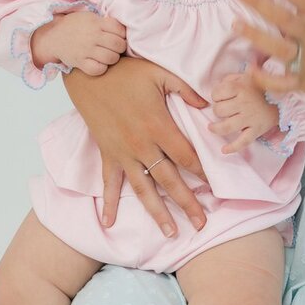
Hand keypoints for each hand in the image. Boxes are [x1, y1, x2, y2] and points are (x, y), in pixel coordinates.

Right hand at [31, 10, 126, 76]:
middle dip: (120, 47)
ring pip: (111, 58)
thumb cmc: (74, 27)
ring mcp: (85, 50)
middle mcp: (91, 36)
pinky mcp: (80, 62)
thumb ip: (105, 22)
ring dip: (113, 58)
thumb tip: (124, 31)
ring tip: (108, 55)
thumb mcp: (90, 17)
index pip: (120, 30)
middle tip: (114, 47)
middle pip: (119, 45)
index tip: (117, 36)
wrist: (53, 36)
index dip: (122, 34)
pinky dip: (102, 68)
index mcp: (95, 22)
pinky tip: (99, 63)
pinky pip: (98, 69)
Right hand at [63, 55, 209, 234]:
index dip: (203, 173)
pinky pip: (109, 183)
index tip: (216, 188)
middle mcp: (142, 145)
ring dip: (157, 212)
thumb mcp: (160, 73)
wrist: (88, 72)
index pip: (187, 157)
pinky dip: (109, 202)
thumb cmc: (126, 71)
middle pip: (170, 181)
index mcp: (159, 126)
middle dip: (187, 203)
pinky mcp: (107, 154)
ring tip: (171, 232)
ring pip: (144, 189)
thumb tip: (208, 105)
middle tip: (201, 224)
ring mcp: (123, 153)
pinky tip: (109, 222)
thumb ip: (186, 89)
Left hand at [208, 71, 279, 154]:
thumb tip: (219, 86)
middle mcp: (244, 103)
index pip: (217, 93)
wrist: (283, 100)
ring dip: (216, 128)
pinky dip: (233, 147)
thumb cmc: (259, 88)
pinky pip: (243, 141)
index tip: (220, 96)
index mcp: (241, 88)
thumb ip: (230, 79)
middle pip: (219, 110)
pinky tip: (224, 150)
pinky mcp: (256, 130)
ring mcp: (250, 118)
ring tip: (212, 127)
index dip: (215, 95)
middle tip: (223, 109)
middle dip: (217, 110)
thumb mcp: (245, 76)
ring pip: (226, 126)